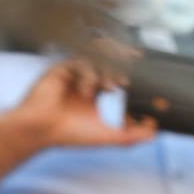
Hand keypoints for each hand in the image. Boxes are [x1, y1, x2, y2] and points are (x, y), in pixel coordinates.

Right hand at [12, 56, 157, 151]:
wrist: (39, 132)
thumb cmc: (67, 134)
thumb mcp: (105, 136)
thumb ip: (130, 136)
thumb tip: (154, 134)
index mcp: (95, 88)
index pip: (117, 72)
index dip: (132, 69)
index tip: (148, 71)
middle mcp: (85, 77)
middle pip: (109, 57)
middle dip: (123, 59)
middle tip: (136, 65)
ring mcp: (73, 71)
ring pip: (96, 57)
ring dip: (108, 69)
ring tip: (115, 86)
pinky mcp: (60, 68)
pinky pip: (79, 61)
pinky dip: (88, 75)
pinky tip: (89, 91)